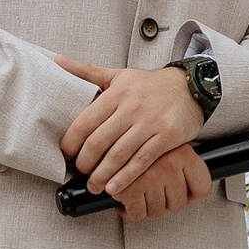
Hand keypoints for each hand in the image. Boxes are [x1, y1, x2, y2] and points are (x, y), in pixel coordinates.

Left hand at [55, 56, 204, 201]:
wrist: (190, 86)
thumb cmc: (150, 85)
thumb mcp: (118, 75)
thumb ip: (87, 71)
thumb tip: (57, 60)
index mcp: (116, 93)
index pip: (84, 124)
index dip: (70, 145)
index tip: (67, 155)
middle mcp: (131, 107)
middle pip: (98, 142)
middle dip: (84, 164)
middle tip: (80, 173)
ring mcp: (150, 122)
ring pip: (118, 155)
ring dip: (101, 176)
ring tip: (94, 186)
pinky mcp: (167, 136)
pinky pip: (142, 160)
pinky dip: (126, 177)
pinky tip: (115, 187)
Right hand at [114, 144, 213, 221]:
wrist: (107, 136)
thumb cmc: (141, 144)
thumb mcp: (168, 145)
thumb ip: (184, 166)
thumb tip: (196, 192)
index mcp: (184, 153)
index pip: (202, 187)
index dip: (191, 196)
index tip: (182, 194)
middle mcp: (170, 164)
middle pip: (178, 204)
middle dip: (165, 202)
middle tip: (154, 192)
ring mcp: (151, 177)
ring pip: (157, 211)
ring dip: (147, 207)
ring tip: (140, 193)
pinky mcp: (131, 188)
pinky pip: (137, 214)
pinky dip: (131, 212)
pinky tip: (127, 200)